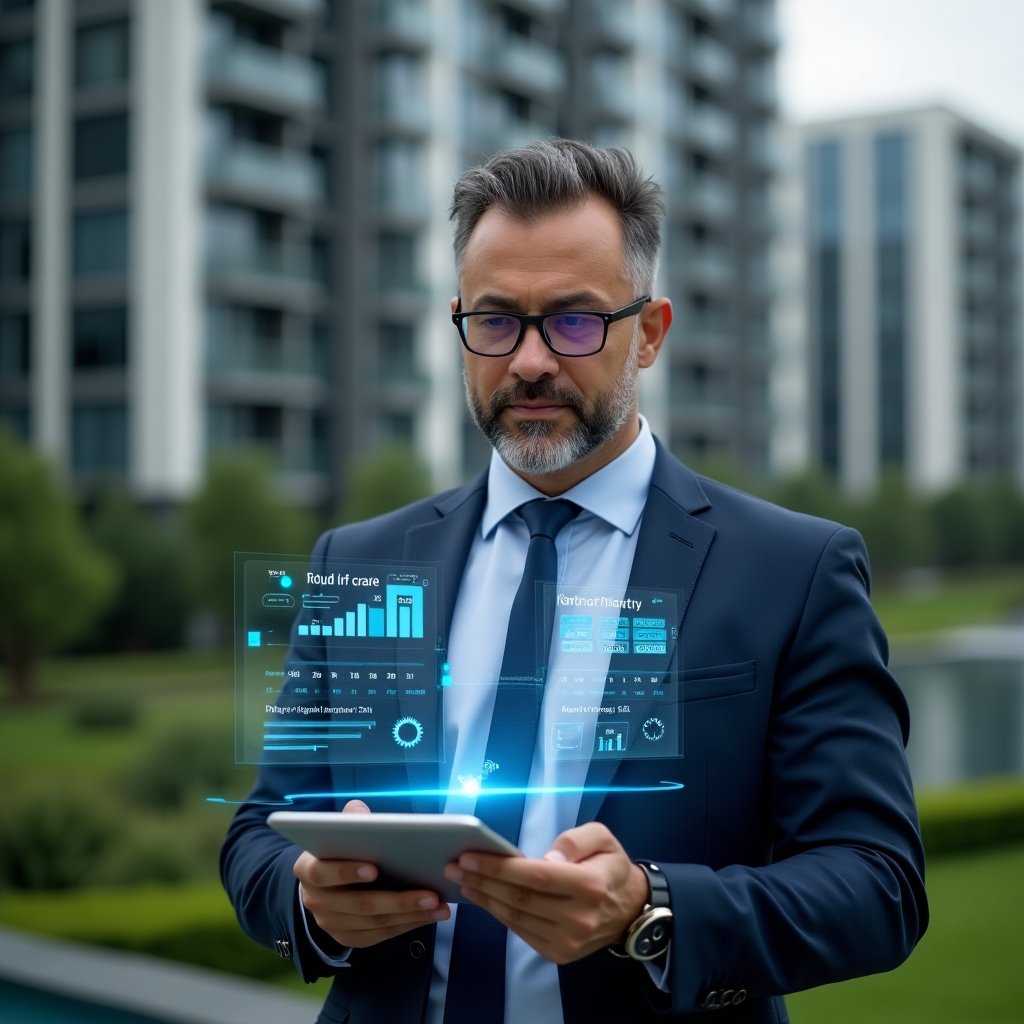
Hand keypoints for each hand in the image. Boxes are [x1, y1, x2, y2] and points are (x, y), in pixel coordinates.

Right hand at [292, 800, 451, 948]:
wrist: (324, 883)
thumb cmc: (339, 850)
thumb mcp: (339, 832)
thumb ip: (349, 821)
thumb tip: (359, 812)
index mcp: (308, 870)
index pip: (323, 873)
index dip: (347, 871)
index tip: (375, 868)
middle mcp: (315, 901)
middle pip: (359, 904)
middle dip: (398, 900)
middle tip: (431, 894)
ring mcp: (331, 924)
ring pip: (374, 923)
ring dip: (411, 915)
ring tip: (439, 905)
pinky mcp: (349, 938)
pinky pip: (380, 935)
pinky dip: (407, 926)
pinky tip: (430, 915)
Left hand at [443, 822, 648, 963]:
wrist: (629, 908)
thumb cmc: (609, 865)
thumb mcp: (602, 837)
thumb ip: (575, 840)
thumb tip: (546, 858)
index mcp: (589, 886)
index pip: (535, 876)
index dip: (499, 868)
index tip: (469, 857)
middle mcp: (579, 918)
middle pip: (519, 898)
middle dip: (481, 881)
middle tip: (453, 867)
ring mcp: (568, 941)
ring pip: (515, 918)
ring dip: (484, 899)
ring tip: (462, 881)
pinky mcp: (559, 953)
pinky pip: (521, 931)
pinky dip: (498, 914)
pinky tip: (484, 898)